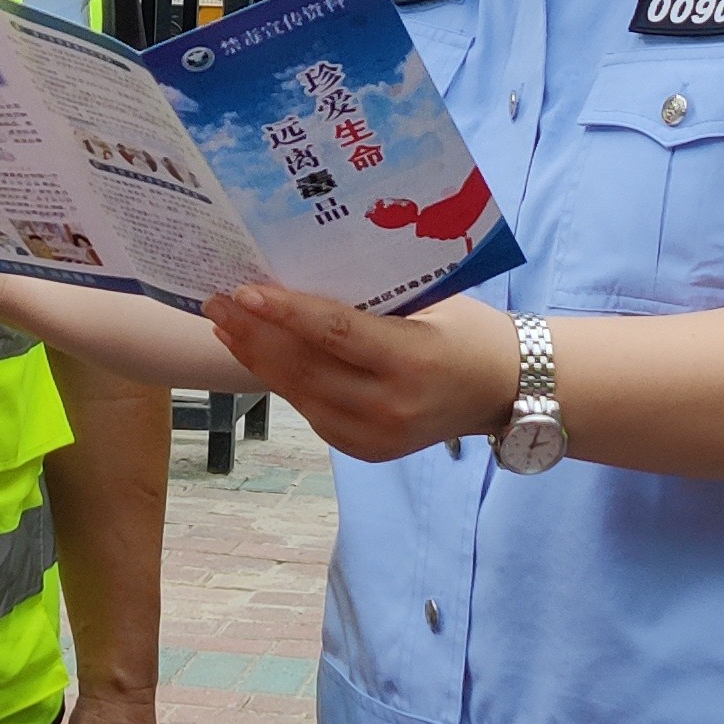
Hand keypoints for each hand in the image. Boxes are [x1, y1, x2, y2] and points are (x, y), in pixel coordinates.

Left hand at [204, 287, 514, 462]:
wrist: (507, 390)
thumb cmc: (470, 332)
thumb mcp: (432, 304)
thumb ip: (375, 299)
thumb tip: (305, 273)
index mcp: (412, 361)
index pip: (335, 333)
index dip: (284, 313)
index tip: (243, 291)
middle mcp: (391, 406)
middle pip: (305, 368)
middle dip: (254, 334)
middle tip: (216, 302)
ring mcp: (377, 436)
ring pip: (300, 394)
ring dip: (258, 360)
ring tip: (226, 326)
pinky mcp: (367, 450)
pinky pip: (313, 412)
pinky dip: (284, 383)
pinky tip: (259, 357)